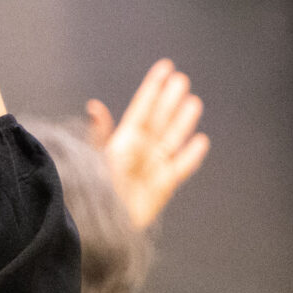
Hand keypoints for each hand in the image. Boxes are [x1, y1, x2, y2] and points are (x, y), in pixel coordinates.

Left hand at [85, 59, 210, 228]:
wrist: (100, 225)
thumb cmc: (92, 191)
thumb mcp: (95, 159)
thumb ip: (100, 134)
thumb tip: (95, 106)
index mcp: (122, 140)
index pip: (142, 108)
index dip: (153, 88)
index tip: (165, 68)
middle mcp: (140, 151)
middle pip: (160, 120)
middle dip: (170, 100)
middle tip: (182, 80)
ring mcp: (152, 168)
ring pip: (172, 139)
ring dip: (182, 121)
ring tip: (193, 101)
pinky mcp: (162, 187)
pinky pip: (180, 167)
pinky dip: (191, 155)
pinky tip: (200, 141)